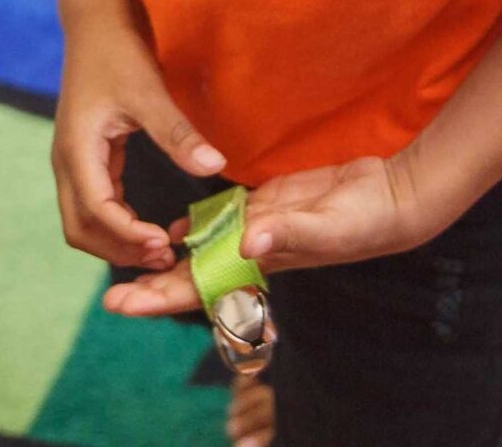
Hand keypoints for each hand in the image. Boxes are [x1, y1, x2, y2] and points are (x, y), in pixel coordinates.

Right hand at [51, 26, 226, 269]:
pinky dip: (116, 225)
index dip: (128, 234)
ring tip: (160, 249)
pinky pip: (93, 206)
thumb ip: (178, 133)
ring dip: (116, 242)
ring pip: (82, 222)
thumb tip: (214, 166)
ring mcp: (72, 162)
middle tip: (165, 256)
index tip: (166, 243)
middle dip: (118, 250)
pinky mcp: (84, 158)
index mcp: (77, 149)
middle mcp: (67, 162)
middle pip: (80, 229)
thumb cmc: (118, 54)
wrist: (95, 26)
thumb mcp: (149, 92)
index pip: (96, 210)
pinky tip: (148, 226)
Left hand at [102, 153, 453, 316]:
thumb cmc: (365, 220)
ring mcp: (256, 229)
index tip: (121, 305)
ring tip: (129, 263)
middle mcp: (251, 253)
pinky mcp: (265, 205)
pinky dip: (196, 227)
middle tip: (109, 298)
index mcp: (260, 263)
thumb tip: (246, 244)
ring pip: (202, 251)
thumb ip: (288, 232)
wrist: (391, 198)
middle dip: (152, 288)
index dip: (160, 298)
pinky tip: (172, 228)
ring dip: (169, 260)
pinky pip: (221, 221)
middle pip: (193, 277)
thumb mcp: (327, 224)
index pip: (200, 288)